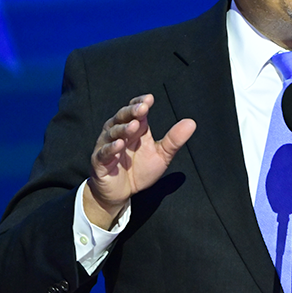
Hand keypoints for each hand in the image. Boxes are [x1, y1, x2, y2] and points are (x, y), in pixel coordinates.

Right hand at [84, 94, 195, 228]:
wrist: (122, 193)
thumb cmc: (139, 170)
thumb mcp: (161, 155)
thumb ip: (174, 140)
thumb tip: (191, 123)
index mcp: (134, 129)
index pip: (134, 110)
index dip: (140, 103)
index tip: (150, 99)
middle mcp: (119, 133)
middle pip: (122, 117)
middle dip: (132, 111)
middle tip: (143, 108)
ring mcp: (108, 146)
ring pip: (112, 132)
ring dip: (123, 129)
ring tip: (134, 126)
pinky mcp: (100, 162)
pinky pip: (104, 153)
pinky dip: (110, 148)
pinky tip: (119, 145)